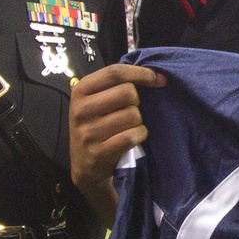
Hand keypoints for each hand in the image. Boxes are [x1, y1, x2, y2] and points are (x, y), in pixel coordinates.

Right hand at [70, 63, 164, 220]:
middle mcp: (81, 109)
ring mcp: (88, 132)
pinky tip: (134, 138)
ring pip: (133, 115)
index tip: (158, 79)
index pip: (115, 72)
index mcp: (81, 90)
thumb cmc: (98, 127)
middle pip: (127, 92)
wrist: (86, 166)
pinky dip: (139, 136)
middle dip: (137, 102)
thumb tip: (157, 76)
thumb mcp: (97, 101)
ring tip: (128, 127)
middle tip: (130, 112)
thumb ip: (117, 85)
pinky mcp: (98, 152)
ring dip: (138, 122)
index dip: (141, 73)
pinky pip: (132, 136)